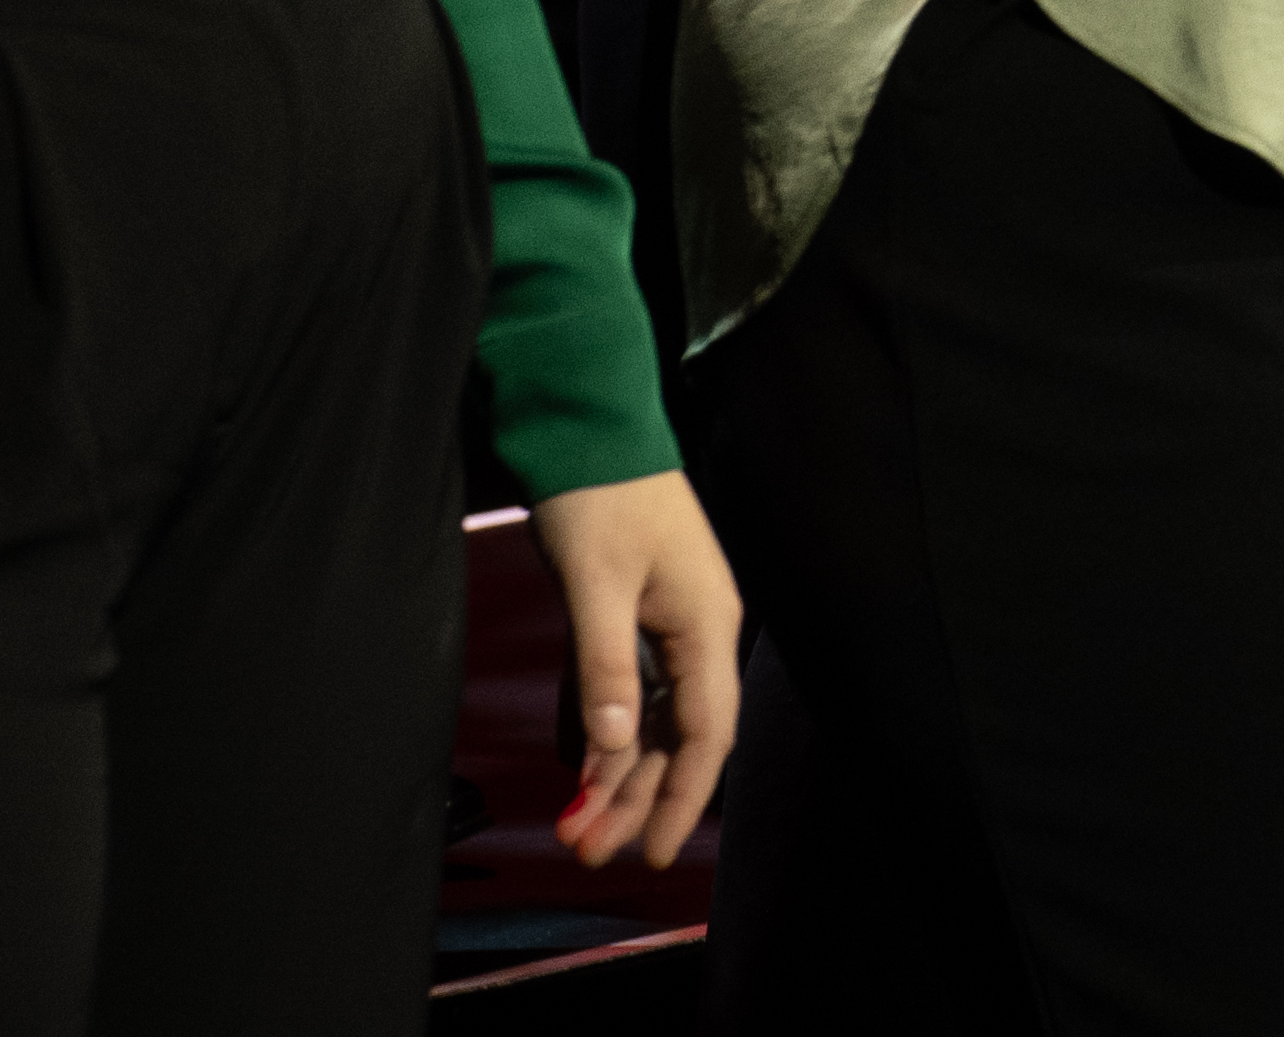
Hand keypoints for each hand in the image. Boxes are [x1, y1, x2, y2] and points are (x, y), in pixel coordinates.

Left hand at [524, 469, 747, 867]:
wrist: (592, 429)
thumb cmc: (600, 496)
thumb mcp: (596, 584)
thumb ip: (606, 667)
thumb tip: (616, 747)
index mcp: (707, 623)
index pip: (706, 732)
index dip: (681, 798)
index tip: (650, 853)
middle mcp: (700, 631)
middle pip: (679, 737)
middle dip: (637, 799)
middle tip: (587, 853)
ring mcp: (674, 625)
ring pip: (654, 721)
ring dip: (618, 776)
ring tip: (575, 828)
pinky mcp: (643, 618)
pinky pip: (635, 696)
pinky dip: (608, 737)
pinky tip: (584, 772)